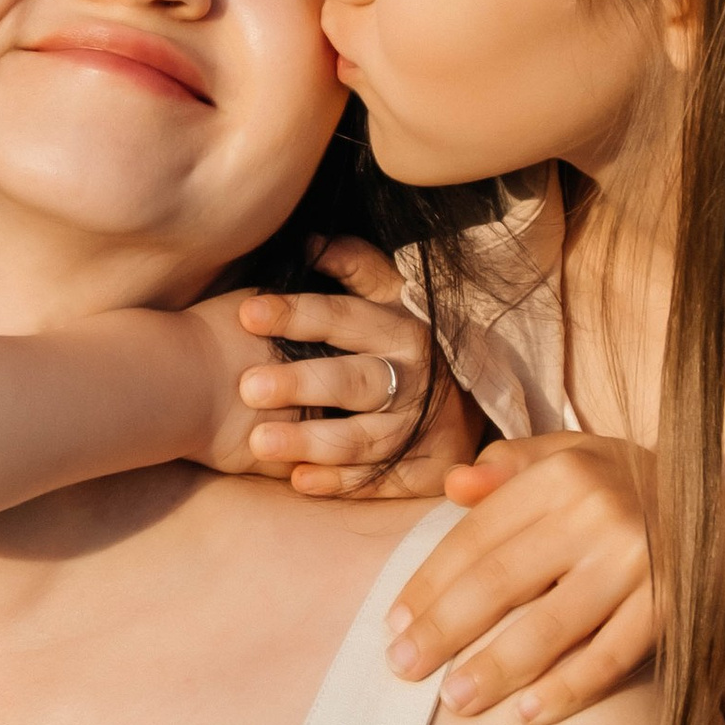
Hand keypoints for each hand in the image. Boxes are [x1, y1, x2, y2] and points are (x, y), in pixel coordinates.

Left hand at [231, 239, 485, 498]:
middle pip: (353, 381)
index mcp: (404, 330)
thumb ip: (358, 268)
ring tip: (258, 442)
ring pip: (362, 438)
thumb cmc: (413, 347)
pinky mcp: (426, 472)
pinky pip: (378, 480)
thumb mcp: (397, 300)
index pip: (343, 317)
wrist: (478, 407)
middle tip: (248, 387)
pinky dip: (339, 483)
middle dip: (301, 383)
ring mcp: (422, 430)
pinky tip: (298, 480)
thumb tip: (310, 242)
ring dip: (310, 441)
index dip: (296, 314)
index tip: (246, 313)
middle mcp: (415, 379)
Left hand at [385, 430, 657, 720]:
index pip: (477, 536)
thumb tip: (453, 485)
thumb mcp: (575, 456)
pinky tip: (531, 714)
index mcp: (564, 474)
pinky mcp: (676, 609)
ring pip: (551, 627)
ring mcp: (641, 564)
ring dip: (496, 669)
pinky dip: (570, 689)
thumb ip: (511, 465)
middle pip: (501, 582)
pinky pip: (612, 658)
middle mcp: (599, 514)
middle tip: (402, 670)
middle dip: (444, 630)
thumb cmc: (631, 485)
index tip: (394, 624)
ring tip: (455, 701)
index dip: (429, 583)